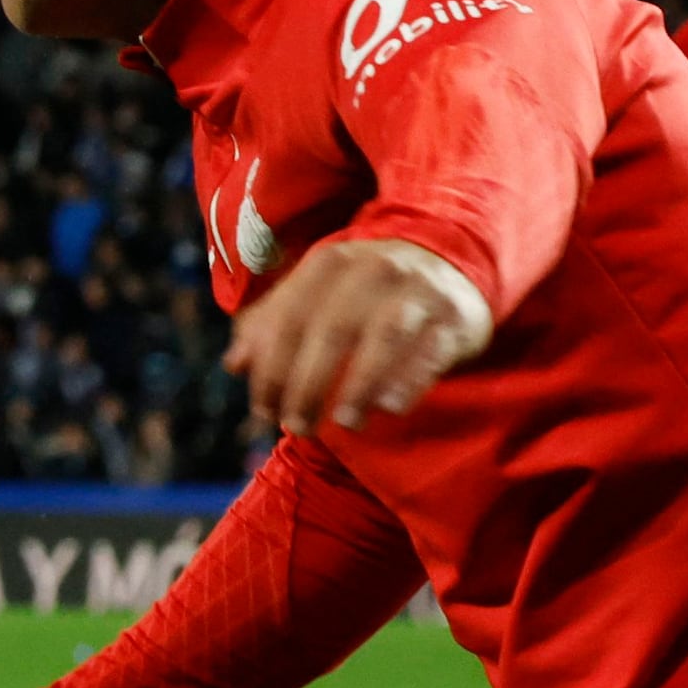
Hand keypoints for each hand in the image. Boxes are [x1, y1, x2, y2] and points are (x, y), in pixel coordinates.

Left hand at [226, 236, 493, 434]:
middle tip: (297, 426)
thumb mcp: (317, 294)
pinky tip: (389, 409)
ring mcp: (417, 291)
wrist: (447, 260)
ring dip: (359, 383)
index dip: (270, 367)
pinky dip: (409, 379)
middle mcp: (373, 269)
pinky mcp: (454, 316)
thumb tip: (233, 365)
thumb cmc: (365, 290)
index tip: (262, 410)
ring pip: (384, 336)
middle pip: (331, 329)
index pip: (289, 317)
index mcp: (329, 263)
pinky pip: (431, 349)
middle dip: (307, 383)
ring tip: (344, 423)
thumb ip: (272, 325)